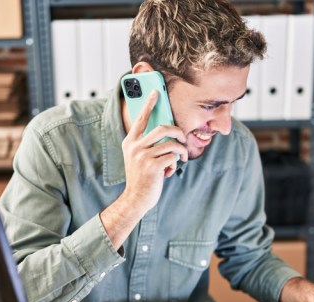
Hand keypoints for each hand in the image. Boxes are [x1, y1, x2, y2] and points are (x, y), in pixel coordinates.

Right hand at [120, 90, 186, 215]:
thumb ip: (146, 144)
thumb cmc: (141, 177)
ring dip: (181, 151)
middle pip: (163, 128)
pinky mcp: (152, 166)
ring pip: (172, 143)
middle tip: (183, 138)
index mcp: (129, 142)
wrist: (135, 198)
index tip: (156, 92)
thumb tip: (166, 130)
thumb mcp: (137, 157)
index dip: (149, 103)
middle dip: (178, 132)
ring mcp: (143, 156)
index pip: (140, 118)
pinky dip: (175, 163)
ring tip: (181, 158)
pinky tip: (170, 171)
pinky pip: (173, 157)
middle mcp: (134, 147)